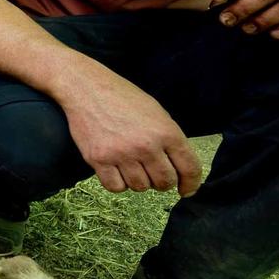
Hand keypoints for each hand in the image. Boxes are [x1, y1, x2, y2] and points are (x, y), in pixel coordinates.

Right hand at [59, 70, 202, 196]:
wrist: (87, 88)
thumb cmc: (123, 98)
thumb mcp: (157, 113)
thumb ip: (170, 139)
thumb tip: (179, 168)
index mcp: (166, 132)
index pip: (189, 168)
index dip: (191, 184)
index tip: (187, 190)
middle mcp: (146, 146)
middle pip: (165, 183)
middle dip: (162, 182)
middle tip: (154, 173)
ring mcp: (122, 154)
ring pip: (140, 187)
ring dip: (139, 181)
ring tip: (132, 165)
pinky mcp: (99, 160)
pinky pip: (116, 187)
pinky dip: (118, 183)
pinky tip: (116, 169)